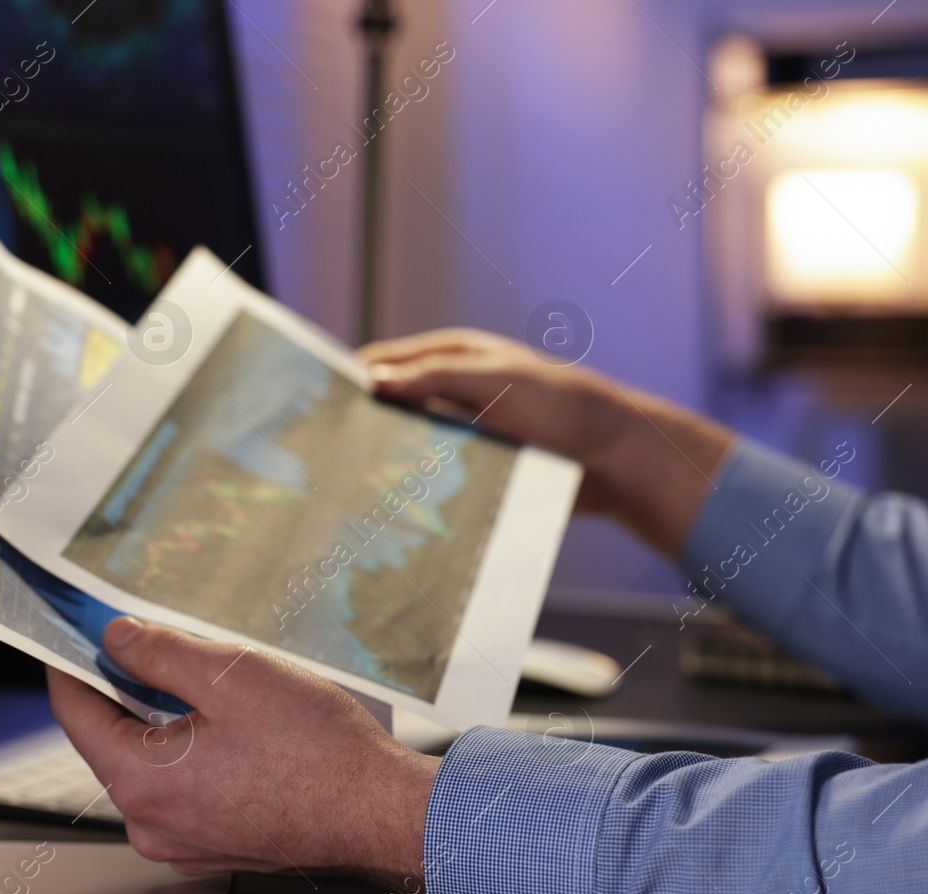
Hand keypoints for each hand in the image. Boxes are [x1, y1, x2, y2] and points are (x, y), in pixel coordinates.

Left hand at [48, 616, 439, 884]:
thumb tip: (116, 639)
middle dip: (129, 690)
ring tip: (216, 691)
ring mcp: (182, 843)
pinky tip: (236, 732)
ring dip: (167, 724)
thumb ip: (160, 652)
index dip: (71, 664)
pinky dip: (194, 757)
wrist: (378, 812)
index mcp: (140, 781)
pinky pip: (184, 791)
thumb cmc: (317, 753)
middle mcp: (150, 824)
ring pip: (151, 766)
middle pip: (112, 740)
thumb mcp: (230, 675)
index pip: (75, 712)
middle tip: (158, 647)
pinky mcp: (214, 847)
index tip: (72, 636)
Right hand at [359, 327, 733, 556]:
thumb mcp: (496, 381)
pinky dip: (410, 485)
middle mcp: (451, 391)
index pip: (385, 362)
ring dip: (384, 459)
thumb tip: (375, 380)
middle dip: (359, 424)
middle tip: (322, 451)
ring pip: (406, 443)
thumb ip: (435, 377)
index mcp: (453, 356)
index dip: (351, 379)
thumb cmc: (562, 405)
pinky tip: (389, 503)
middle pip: (389, 405)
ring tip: (347, 482)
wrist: (613, 460)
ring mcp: (462, 429)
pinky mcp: (475, 466)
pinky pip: (431, 475)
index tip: (314, 402)